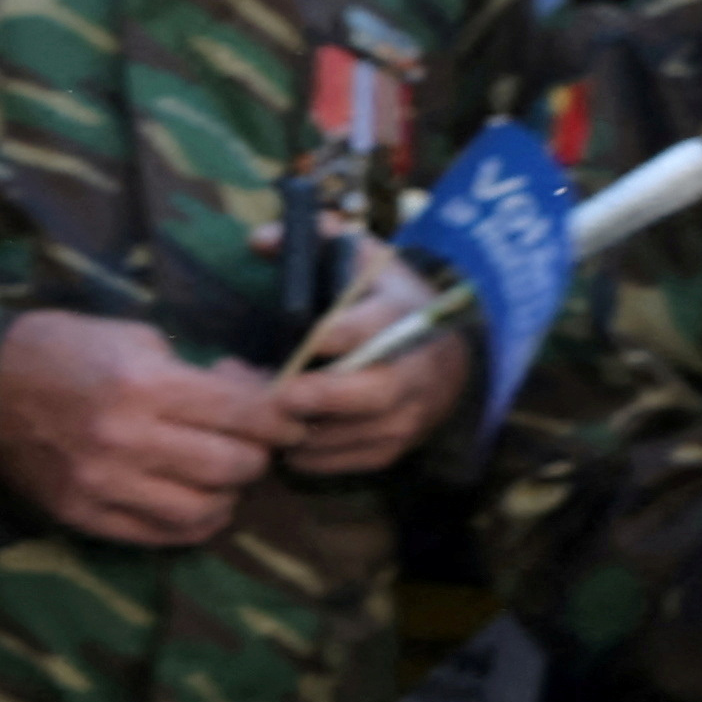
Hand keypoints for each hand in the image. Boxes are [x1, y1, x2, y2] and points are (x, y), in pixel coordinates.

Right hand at [0, 307, 287, 547]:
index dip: (281, 418)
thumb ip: (197, 371)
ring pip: (203, 509)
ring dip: (226, 494)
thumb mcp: (136, 339)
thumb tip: (253, 394)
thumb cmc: (61, 350)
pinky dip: (191, 522)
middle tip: (251, 445)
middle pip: (234, 465)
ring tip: (219, 477)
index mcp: (143, 385)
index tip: (286, 418)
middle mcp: (125, 440)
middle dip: (256, 454)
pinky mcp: (80, 512)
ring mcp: (100, 483)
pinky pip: (160, 534)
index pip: (247, 414)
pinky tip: (192, 501)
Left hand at [270, 240, 472, 476]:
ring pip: (354, 433)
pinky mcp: (392, 448)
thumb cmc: (382, 302)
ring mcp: (407, 414)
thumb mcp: (361, 260)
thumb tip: (258, 240)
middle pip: (375, 392)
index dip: (343, 334)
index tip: (308, 338)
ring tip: (261, 414)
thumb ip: (312, 240)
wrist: (443, 355)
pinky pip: (342, 461)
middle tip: (279, 396)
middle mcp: (413, 370)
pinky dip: (306, 455)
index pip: (377, 327)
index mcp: (402, 317)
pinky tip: (279, 437)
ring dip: (303, 429)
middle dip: (324, 396)